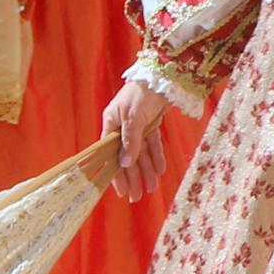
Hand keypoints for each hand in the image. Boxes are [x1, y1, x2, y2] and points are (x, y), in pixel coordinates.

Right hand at [103, 68, 174, 199]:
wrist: (162, 75)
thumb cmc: (141, 93)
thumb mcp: (132, 117)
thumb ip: (130, 141)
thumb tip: (125, 163)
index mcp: (111, 124)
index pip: (111, 155)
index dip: (116, 173)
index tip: (121, 191)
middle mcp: (122, 127)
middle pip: (127, 157)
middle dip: (133, 177)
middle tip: (137, 197)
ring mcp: (137, 126)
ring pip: (141, 153)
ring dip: (146, 170)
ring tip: (152, 187)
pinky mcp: (151, 123)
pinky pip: (152, 143)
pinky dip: (156, 156)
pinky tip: (160, 170)